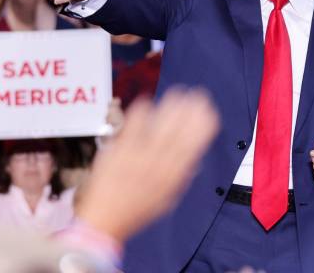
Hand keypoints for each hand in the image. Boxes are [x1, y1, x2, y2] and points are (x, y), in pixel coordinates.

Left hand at [76, 88, 219, 241]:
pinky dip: (141, 113)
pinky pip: (132, 127)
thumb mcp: (166, 199)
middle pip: (178, 134)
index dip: (202, 127)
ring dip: (170, 108)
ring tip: (178, 94)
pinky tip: (147, 101)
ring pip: (159, 128)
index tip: (209, 112)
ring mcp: (137, 158)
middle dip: (190, 112)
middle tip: (197, 95)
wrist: (104, 220)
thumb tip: (195, 157)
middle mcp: (157, 167)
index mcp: (172, 179)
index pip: (193, 147)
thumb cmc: (137, 210)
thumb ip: (180, 177)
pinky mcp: (118, 152)